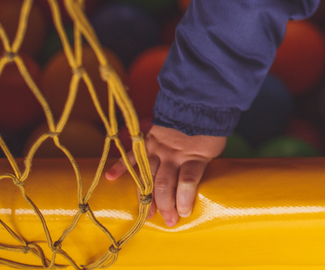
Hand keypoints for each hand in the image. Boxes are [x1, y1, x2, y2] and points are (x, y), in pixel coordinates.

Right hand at [105, 125, 226, 226]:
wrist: (197, 105)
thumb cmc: (208, 132)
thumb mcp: (213, 150)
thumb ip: (202, 167)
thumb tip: (193, 189)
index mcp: (194, 156)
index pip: (187, 181)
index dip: (184, 200)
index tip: (184, 213)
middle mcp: (173, 155)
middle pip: (165, 183)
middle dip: (165, 205)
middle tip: (168, 221)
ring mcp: (158, 149)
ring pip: (149, 176)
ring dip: (147, 196)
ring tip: (149, 214)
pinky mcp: (148, 142)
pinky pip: (133, 155)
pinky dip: (121, 165)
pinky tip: (111, 178)